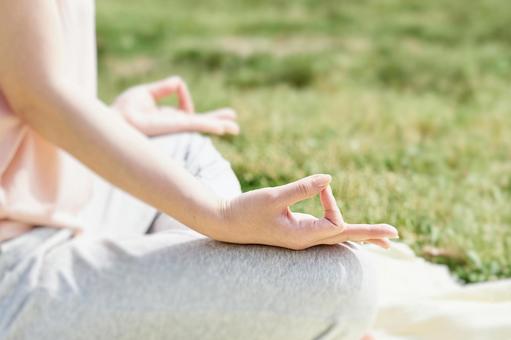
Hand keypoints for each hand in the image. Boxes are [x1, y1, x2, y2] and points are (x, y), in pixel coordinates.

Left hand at [112, 76, 239, 135]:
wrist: (118, 121)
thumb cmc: (125, 109)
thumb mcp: (147, 92)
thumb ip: (164, 88)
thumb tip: (179, 82)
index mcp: (169, 117)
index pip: (187, 111)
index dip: (184, 96)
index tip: (176, 87)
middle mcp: (175, 125)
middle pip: (202, 123)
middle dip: (218, 122)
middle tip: (234, 124)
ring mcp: (178, 126)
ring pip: (203, 126)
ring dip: (219, 126)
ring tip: (236, 128)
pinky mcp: (178, 125)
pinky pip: (198, 124)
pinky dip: (211, 125)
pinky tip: (223, 128)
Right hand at [218, 174, 397, 249]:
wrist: (224, 223)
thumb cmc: (246, 211)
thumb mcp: (273, 197)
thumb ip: (301, 189)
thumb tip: (329, 179)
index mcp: (303, 235)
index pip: (337, 224)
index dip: (340, 207)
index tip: (329, 190)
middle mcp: (306, 239)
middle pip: (345, 238)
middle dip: (369, 236)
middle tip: (395, 236)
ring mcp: (301, 236)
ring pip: (336, 236)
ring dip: (358, 235)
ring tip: (381, 239)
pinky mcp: (295, 230)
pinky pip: (325, 230)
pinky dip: (341, 229)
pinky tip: (348, 230)